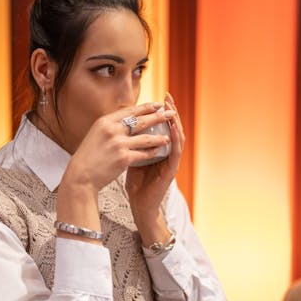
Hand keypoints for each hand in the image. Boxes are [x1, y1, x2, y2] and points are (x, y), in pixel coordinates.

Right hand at [56, 100, 175, 242]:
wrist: (80, 177)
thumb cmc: (88, 157)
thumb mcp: (96, 135)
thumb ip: (111, 127)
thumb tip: (127, 120)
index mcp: (104, 122)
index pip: (130, 111)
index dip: (146, 107)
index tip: (158, 104)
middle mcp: (112, 130)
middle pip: (141, 121)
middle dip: (159, 116)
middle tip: (171, 113)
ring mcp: (118, 144)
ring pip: (146, 138)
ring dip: (159, 136)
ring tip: (168, 136)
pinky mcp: (124, 158)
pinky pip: (143, 154)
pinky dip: (152, 152)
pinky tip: (159, 151)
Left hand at [126, 93, 184, 237]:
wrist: (139, 204)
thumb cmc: (136, 182)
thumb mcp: (133, 157)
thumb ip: (133, 144)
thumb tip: (122, 126)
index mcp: (159, 149)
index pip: (163, 126)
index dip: (161, 112)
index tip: (157, 97)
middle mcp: (168, 153)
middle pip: (173, 128)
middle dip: (170, 111)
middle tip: (167, 96)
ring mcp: (172, 161)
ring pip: (178, 137)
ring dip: (176, 122)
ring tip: (172, 109)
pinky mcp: (172, 170)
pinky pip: (176, 152)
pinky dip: (176, 139)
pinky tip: (173, 129)